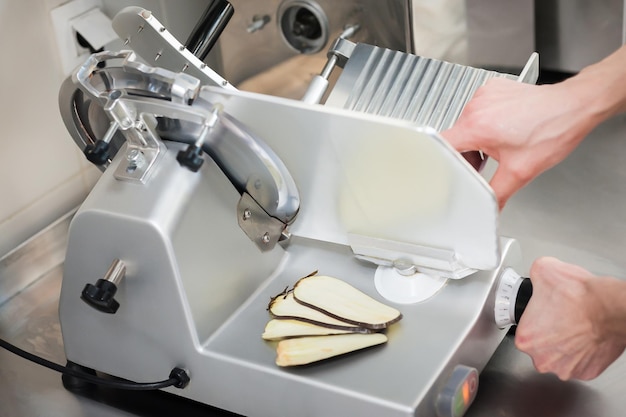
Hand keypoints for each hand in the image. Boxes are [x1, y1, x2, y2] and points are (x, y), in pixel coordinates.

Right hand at [441, 78, 596, 208]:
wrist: (573, 106)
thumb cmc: (553, 130)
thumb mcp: (521, 172)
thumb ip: (497, 195)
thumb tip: (489, 207)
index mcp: (476, 126)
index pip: (439, 145)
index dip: (439, 162)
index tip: (443, 170)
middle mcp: (476, 107)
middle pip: (455, 137)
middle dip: (467, 154)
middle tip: (488, 163)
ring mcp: (483, 95)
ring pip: (466, 125)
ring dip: (477, 140)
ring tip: (502, 144)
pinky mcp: (492, 90)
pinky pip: (478, 111)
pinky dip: (486, 124)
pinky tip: (505, 130)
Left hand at [515, 257, 625, 379]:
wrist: (609, 307)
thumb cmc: (579, 295)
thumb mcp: (543, 270)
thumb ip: (532, 274)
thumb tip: (536, 273)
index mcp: (526, 339)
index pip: (524, 330)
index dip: (535, 319)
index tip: (544, 314)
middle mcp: (542, 359)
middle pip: (540, 346)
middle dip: (548, 334)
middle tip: (560, 319)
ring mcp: (564, 369)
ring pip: (559, 356)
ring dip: (565, 345)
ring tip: (574, 327)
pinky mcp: (586, 373)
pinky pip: (579, 363)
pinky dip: (582, 352)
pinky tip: (585, 337)